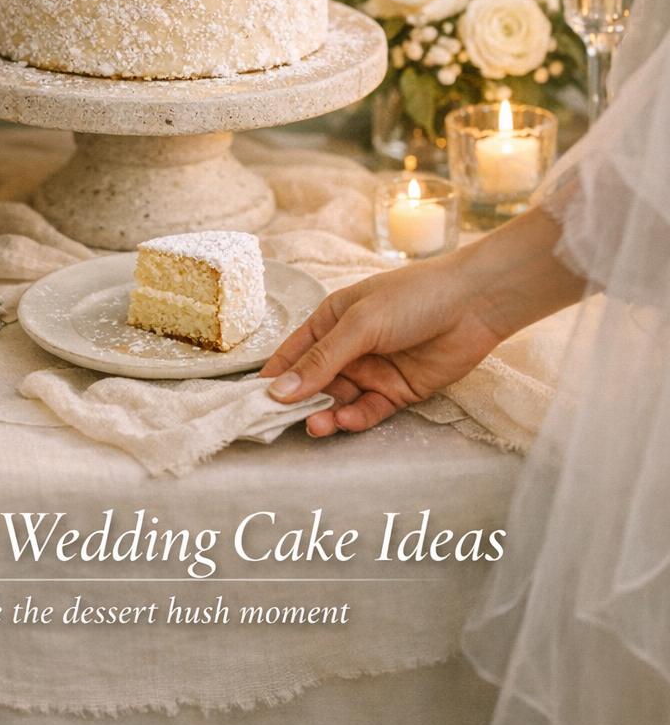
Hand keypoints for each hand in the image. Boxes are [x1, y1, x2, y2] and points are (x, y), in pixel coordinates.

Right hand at [260, 207, 582, 437]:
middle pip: (313, 383)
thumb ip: (321, 361)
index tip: (250, 403)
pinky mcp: (398, 392)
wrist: (473, 304)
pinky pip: (369, 411)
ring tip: (316, 425)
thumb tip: (278, 390)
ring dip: (326, 414)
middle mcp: (348, 348)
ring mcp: (372, 371)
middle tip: (281, 424)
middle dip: (298, 403)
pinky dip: (355, 419)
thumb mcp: (359, 325)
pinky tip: (347, 420)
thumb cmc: (411, 298)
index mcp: (330, 320)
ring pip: (339, 401)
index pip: (292, 353)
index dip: (273, 377)